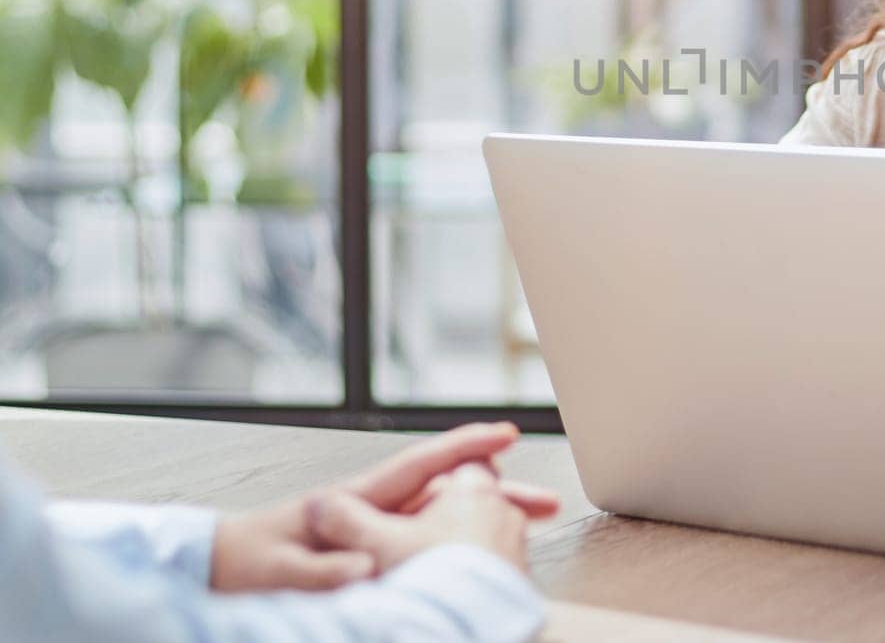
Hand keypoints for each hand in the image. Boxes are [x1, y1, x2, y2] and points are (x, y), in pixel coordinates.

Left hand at [211, 422, 559, 591]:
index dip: (464, 449)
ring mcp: (370, 530)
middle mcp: (369, 509)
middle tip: (546, 504)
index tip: (506, 435)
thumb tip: (362, 566)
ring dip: (483, 521)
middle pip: (445, 494)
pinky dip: (459, 543)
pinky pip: (425, 542)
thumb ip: (317, 571)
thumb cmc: (238, 569)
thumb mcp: (274, 573)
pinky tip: (479, 557)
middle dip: (497, 495)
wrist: (213, 574)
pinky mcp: (366, 554)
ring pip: (441, 518)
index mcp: (351, 501)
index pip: (419, 466)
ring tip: (529, 533)